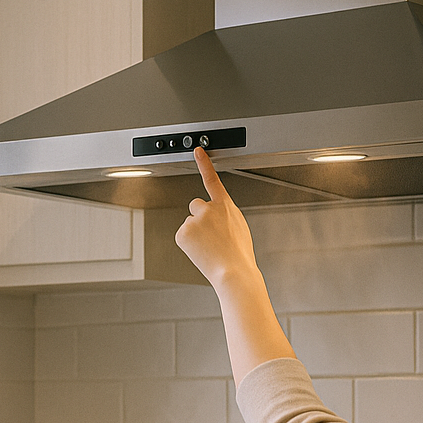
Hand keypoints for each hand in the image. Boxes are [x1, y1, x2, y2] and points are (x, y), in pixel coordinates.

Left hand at [174, 147, 260, 287]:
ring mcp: (194, 220)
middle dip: (200, 217)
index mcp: (225, 206)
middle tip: (211, 234)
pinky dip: (189, 244)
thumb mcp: (239, 227)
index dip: (204, 163)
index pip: (212, 179)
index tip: (197, 151)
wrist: (234, 271)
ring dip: (196, 233)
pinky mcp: (183, 233)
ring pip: (190, 223)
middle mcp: (208, 208)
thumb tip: (215, 217)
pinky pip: (183, 236)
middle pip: (195, 205)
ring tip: (209, 247)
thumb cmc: (239, 254)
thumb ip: (225, 215)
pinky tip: (201, 251)